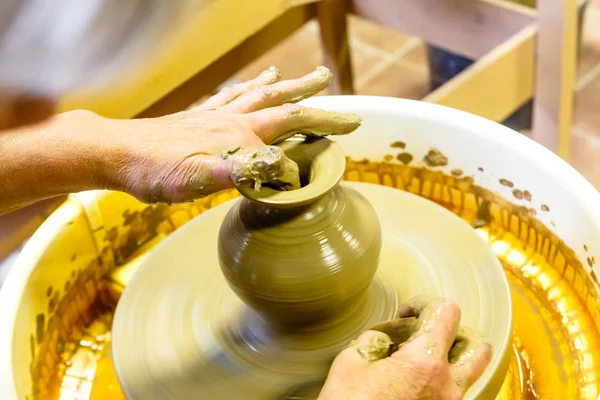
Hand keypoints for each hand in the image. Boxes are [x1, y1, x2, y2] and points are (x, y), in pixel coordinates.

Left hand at [100, 66, 360, 203]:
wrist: (117, 153)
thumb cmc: (158, 170)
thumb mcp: (202, 178)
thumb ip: (244, 172)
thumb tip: (285, 169)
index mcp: (240, 136)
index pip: (292, 128)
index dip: (322, 128)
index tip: (349, 129)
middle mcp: (232, 121)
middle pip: (280, 103)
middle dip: (310, 97)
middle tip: (328, 81)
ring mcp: (214, 117)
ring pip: (257, 95)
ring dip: (281, 85)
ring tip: (297, 76)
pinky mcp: (197, 119)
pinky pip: (228, 98)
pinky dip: (245, 89)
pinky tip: (247, 87)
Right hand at [318, 298, 491, 399]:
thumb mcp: (350, 361)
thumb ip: (374, 339)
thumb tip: (384, 338)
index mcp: (425, 362)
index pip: (447, 311)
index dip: (423, 302)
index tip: (406, 313)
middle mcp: (448, 386)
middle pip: (478, 346)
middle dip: (455, 332)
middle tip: (426, 334)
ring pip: (469, 373)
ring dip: (450, 358)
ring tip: (417, 360)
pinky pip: (452, 393)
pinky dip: (439, 380)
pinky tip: (410, 382)